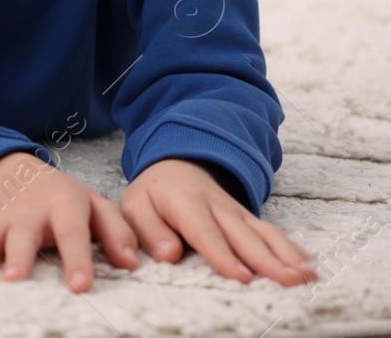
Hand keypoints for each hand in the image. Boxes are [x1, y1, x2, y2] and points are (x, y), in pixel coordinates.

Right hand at [0, 151, 139, 291]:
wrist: (15, 168)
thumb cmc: (61, 198)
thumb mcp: (95, 205)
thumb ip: (116, 232)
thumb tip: (132, 263)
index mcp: (62, 206)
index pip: (73, 233)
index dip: (77, 259)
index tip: (79, 286)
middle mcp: (27, 212)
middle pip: (22, 236)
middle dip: (18, 258)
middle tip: (15, 281)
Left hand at [120, 158, 315, 285]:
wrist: (176, 164)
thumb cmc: (153, 195)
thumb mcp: (135, 207)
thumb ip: (148, 231)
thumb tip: (169, 255)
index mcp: (185, 202)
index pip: (206, 232)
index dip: (224, 256)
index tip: (243, 277)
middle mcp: (217, 206)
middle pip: (244, 236)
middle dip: (269, 260)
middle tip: (291, 281)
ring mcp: (238, 212)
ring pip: (265, 234)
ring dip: (288, 255)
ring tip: (309, 276)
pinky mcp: (250, 219)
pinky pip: (273, 233)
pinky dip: (293, 249)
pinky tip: (310, 266)